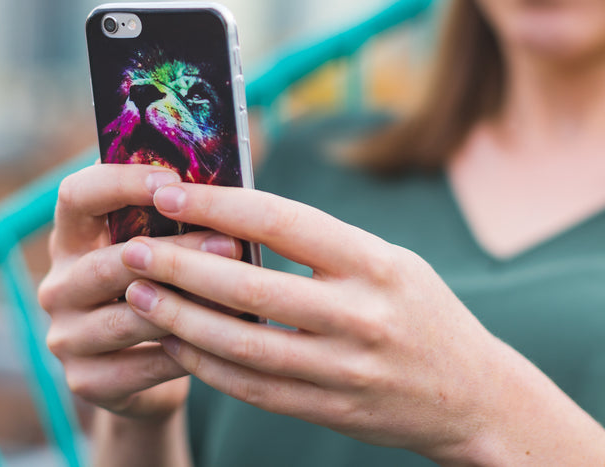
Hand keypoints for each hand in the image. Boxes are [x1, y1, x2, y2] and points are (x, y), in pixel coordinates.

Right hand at [37, 164, 243, 420]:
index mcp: (70, 238)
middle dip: (176, 251)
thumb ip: (170, 215)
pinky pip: (142, 366)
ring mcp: (66, 337)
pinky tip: (221, 343)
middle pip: (110, 261)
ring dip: (186, 306)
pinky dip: (184, 354)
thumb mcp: (156, 246)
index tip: (173, 179)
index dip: (120, 182)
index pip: (74, 195)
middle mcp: (58, 285)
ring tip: (236, 298)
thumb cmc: (161, 289)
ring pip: (128, 318)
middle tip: (230, 244)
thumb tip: (219, 178)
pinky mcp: (84, 380)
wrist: (144, 373)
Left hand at [117, 182, 504, 460]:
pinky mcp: (331, 411)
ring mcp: (345, 370)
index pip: (283, 222)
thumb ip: (322, 245)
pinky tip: (176, 343)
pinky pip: (254, 388)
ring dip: (181, 319)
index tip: (170, 192)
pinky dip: (207, 366)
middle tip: (133, 249)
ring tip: (137, 296)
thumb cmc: (420, 311)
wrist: (472, 396)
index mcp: (376, 263)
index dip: (219, 205)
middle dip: (181, 265)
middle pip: (251, 286)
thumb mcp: (389, 262)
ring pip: (243, 345)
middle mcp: (362, 315)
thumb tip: (233, 216)